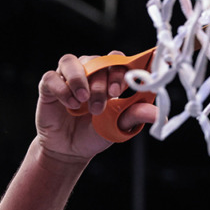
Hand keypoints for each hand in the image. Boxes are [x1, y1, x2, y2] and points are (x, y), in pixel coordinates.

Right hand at [35, 52, 157, 163]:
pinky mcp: (49, 86)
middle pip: (96, 61)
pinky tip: (70, 104)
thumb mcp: (119, 125)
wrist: (71, 149)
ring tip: (84, 101)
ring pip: (72, 62)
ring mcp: (68, 77)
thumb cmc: (97, 133)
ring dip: (80, 80)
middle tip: (103, 103)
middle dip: (102, 82)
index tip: (122, 88)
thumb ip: (136, 115)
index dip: (122, 69)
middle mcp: (89, 72)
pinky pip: (52, 77)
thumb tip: (160, 114)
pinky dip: (62, 89)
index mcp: (109, 77)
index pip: (118, 60)